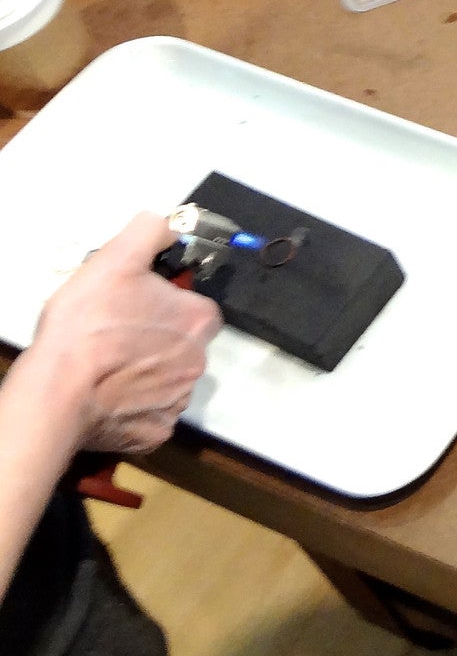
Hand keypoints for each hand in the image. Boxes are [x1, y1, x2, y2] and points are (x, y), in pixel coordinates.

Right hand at [25, 213, 220, 456]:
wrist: (59, 387)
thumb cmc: (89, 324)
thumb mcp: (117, 258)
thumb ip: (149, 232)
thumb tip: (167, 223)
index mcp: (199, 321)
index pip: (194, 307)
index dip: (165, 304)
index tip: (134, 306)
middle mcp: (198, 363)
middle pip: (182, 345)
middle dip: (154, 340)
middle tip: (115, 336)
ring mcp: (176, 401)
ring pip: (165, 380)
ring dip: (143, 374)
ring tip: (105, 366)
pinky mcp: (154, 432)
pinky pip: (148, 416)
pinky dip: (130, 408)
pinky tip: (105, 396)